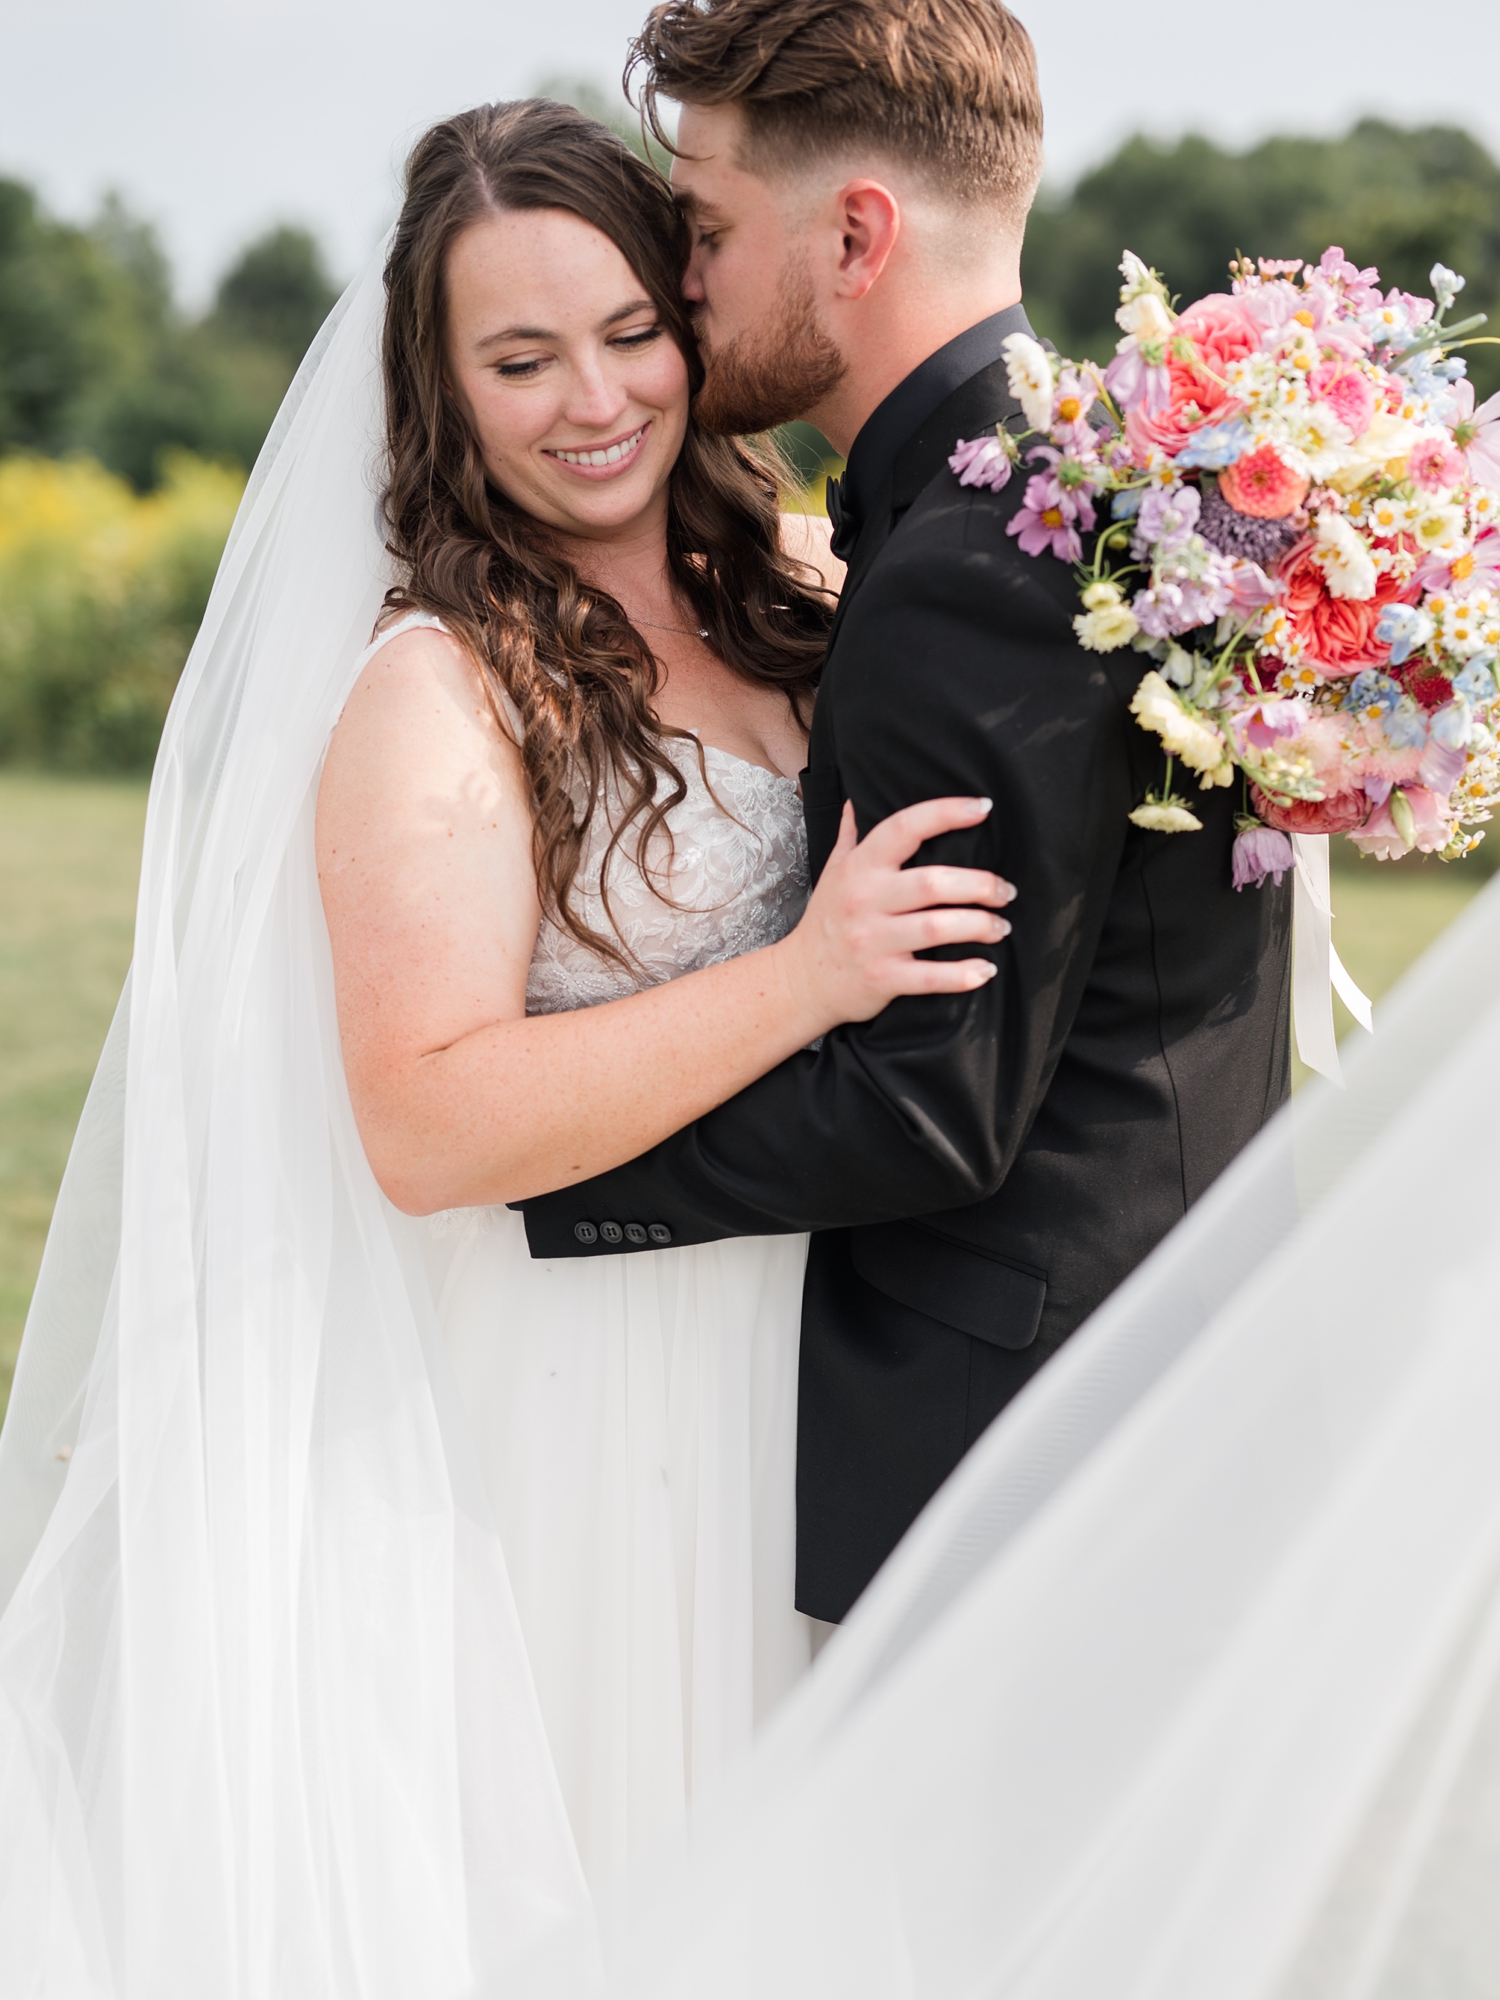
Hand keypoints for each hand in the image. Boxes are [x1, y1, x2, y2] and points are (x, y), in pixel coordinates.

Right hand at [781, 797, 1015, 1029]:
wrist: (802, 981)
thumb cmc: (826, 922)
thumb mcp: (833, 872)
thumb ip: (852, 836)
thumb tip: (858, 799)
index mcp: (859, 868)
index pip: (904, 828)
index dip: (946, 813)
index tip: (983, 808)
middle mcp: (865, 900)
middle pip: (933, 883)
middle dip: (980, 885)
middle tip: (1005, 892)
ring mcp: (873, 941)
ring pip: (939, 928)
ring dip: (980, 926)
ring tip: (1000, 927)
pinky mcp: (882, 978)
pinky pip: (931, 977)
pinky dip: (963, 974)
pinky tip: (985, 969)